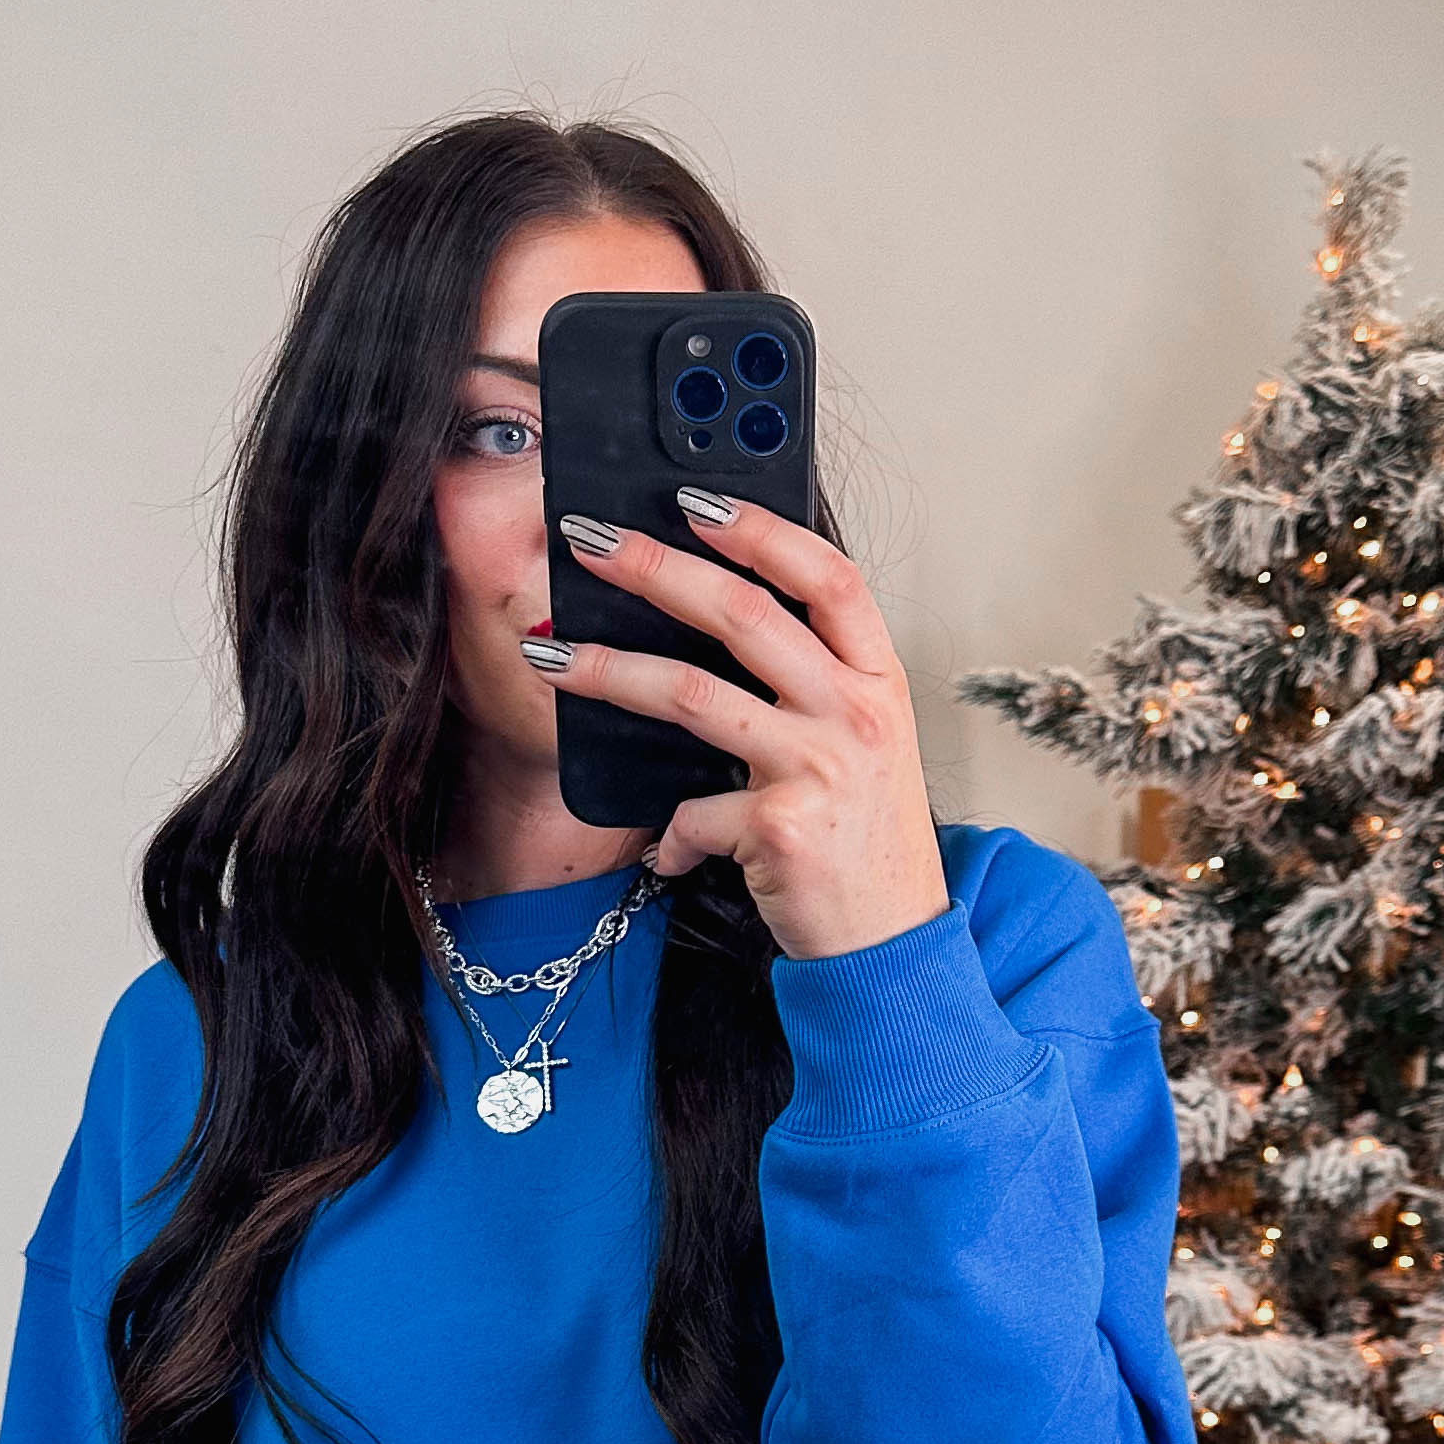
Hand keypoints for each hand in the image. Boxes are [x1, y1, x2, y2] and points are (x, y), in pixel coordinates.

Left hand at [541, 498, 949, 961]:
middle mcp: (858, 714)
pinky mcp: (782, 830)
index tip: (696, 498)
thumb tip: (710, 629)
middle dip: (654, 568)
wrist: (893, 945)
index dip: (763, 530)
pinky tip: (664, 850)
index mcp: (880, 680)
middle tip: (587, 542)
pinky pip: (691, 812)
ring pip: (693, 694)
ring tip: (549, 654)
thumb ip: (810, 685)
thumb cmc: (864, 840)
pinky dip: (667, 834)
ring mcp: (822, 769)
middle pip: (745, 615)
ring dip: (609, 669)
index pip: (829, 577)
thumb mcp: (862, 745)